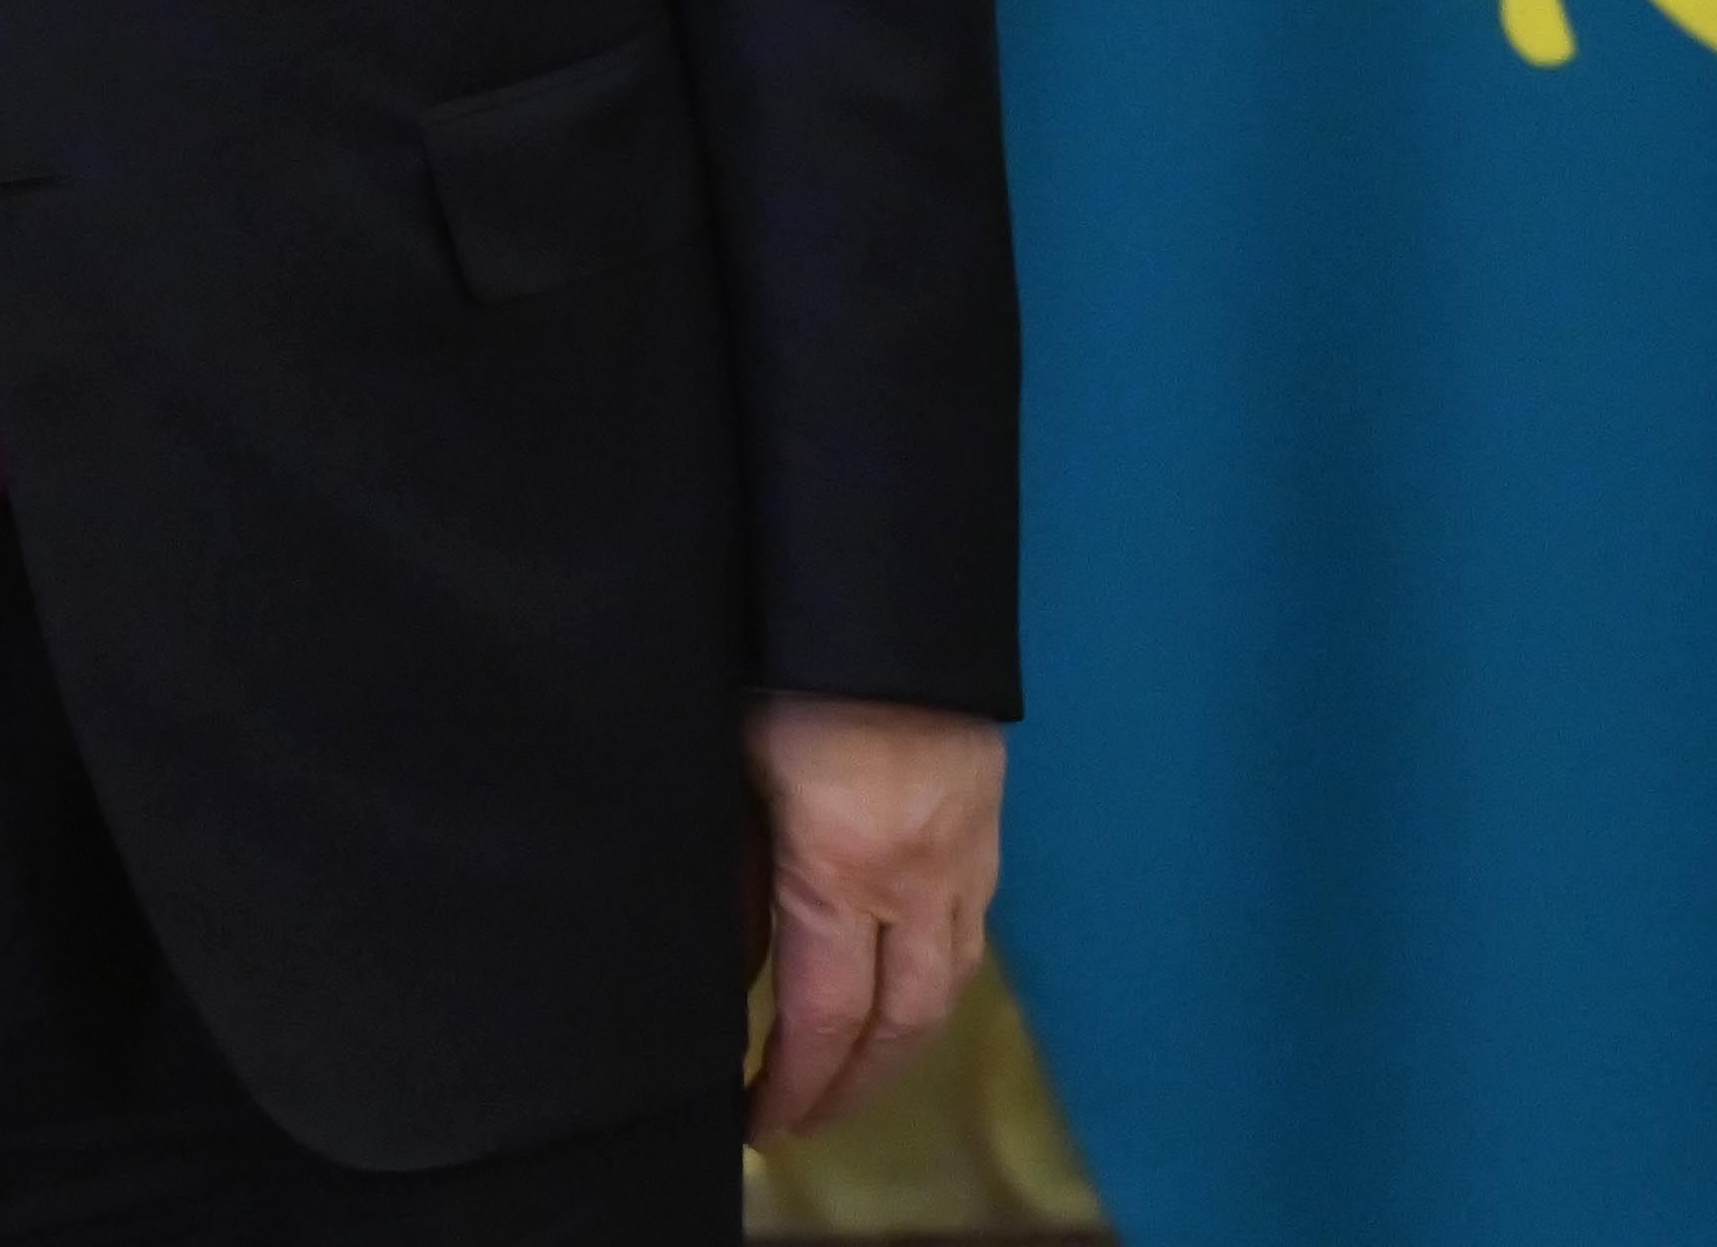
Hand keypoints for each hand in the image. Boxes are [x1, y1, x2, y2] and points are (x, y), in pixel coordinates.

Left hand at [745, 695, 1004, 1144]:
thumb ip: (732, 878)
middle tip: (803, 1119)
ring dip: (901, 1043)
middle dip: (854, 1086)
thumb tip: (730, 972)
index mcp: (843, 869)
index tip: (762, 1123)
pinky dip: (933, 980)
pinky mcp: (986, 828)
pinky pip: (968, 932)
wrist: (886, 593)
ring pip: (948, 985)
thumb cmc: (784, 671)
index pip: (828, 1017)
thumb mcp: (730, 771)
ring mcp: (965, 856)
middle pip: (903, 1024)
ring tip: (850, 1074)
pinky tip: (900, 989)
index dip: (797, 1083)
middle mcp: (919, 880)